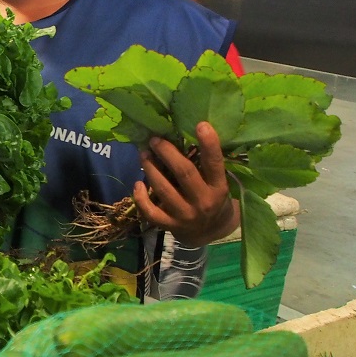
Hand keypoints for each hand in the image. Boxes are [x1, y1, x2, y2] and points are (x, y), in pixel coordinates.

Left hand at [133, 121, 239, 246]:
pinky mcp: (170, 226)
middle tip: (155, 139)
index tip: (200, 124)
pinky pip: (151, 212)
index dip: (209, 144)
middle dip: (167, 153)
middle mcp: (203, 202)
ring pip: (164, 189)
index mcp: (218, 188)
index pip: (214, 164)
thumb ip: (204, 166)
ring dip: (150, 169)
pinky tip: (137, 184)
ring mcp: (185, 215)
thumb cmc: (212, 198)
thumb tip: (182, 135)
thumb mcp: (216, 183)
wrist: (210, 232)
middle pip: (184, 173)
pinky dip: (141, 198)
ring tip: (143, 154)